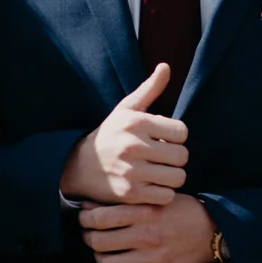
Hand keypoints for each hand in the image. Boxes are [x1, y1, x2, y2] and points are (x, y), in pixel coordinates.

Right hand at [61, 66, 187, 205]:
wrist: (79, 167)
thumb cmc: (110, 134)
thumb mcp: (126, 109)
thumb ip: (149, 89)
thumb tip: (166, 66)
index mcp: (136, 122)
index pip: (182, 131)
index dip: (176, 136)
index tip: (164, 139)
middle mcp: (134, 146)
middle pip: (182, 156)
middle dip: (176, 158)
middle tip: (163, 158)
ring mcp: (132, 171)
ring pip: (178, 177)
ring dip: (172, 177)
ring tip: (160, 172)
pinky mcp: (131, 193)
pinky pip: (166, 196)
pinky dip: (163, 193)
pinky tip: (152, 186)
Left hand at [79, 193, 214, 262]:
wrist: (211, 233)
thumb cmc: (182, 211)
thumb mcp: (158, 198)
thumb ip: (128, 201)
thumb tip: (92, 204)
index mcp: (145, 213)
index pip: (100, 217)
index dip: (85, 218)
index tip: (84, 217)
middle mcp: (145, 236)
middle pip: (98, 241)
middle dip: (88, 237)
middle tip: (90, 234)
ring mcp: (150, 259)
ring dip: (99, 259)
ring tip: (102, 253)